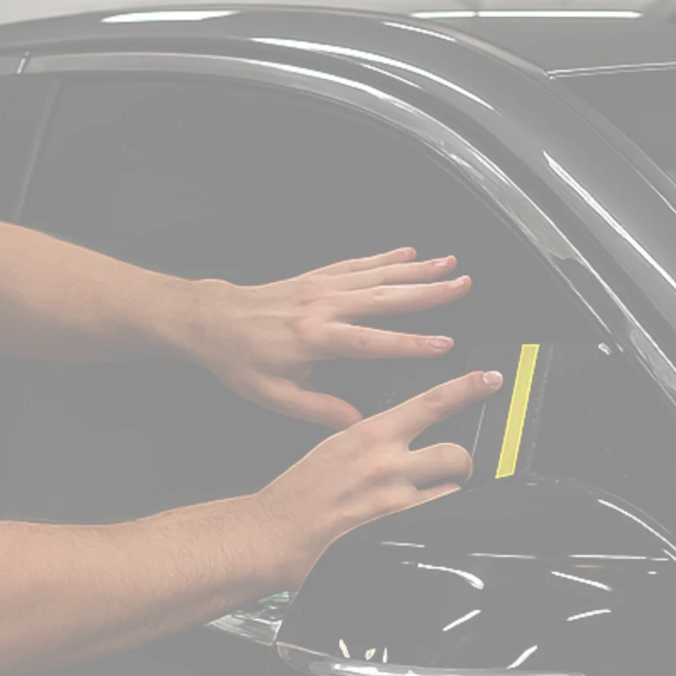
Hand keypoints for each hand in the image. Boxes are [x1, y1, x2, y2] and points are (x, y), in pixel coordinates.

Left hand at [183, 248, 472, 427]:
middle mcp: (322, 306)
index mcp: (315, 339)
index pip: (373, 341)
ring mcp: (321, 286)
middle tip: (462, 286)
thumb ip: (318, 409)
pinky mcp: (316, 277)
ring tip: (449, 264)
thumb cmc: (240, 359)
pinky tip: (409, 253)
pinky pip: (357, 263)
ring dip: (417, 269)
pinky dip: (385, 257)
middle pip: (385, 297)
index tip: (443, 345)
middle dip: (429, 292)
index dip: (411, 343)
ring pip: (377, 274)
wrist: (212, 321)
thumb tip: (356, 422)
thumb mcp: (274, 396)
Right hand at [250, 370, 501, 587]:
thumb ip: (373, 438)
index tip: (489, 380)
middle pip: (457, 452)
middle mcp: (386, 463)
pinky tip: (417, 524)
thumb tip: (404, 435)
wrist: (273, 532)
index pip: (432, 402)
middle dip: (461, 462)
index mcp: (370, 434)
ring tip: (426, 501)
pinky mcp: (398, 533)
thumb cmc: (298, 494)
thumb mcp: (335, 447)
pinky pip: (440, 520)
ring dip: (448, 494)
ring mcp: (395, 501)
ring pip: (454, 490)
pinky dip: (436, 520)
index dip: (468, 388)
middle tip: (451, 469)